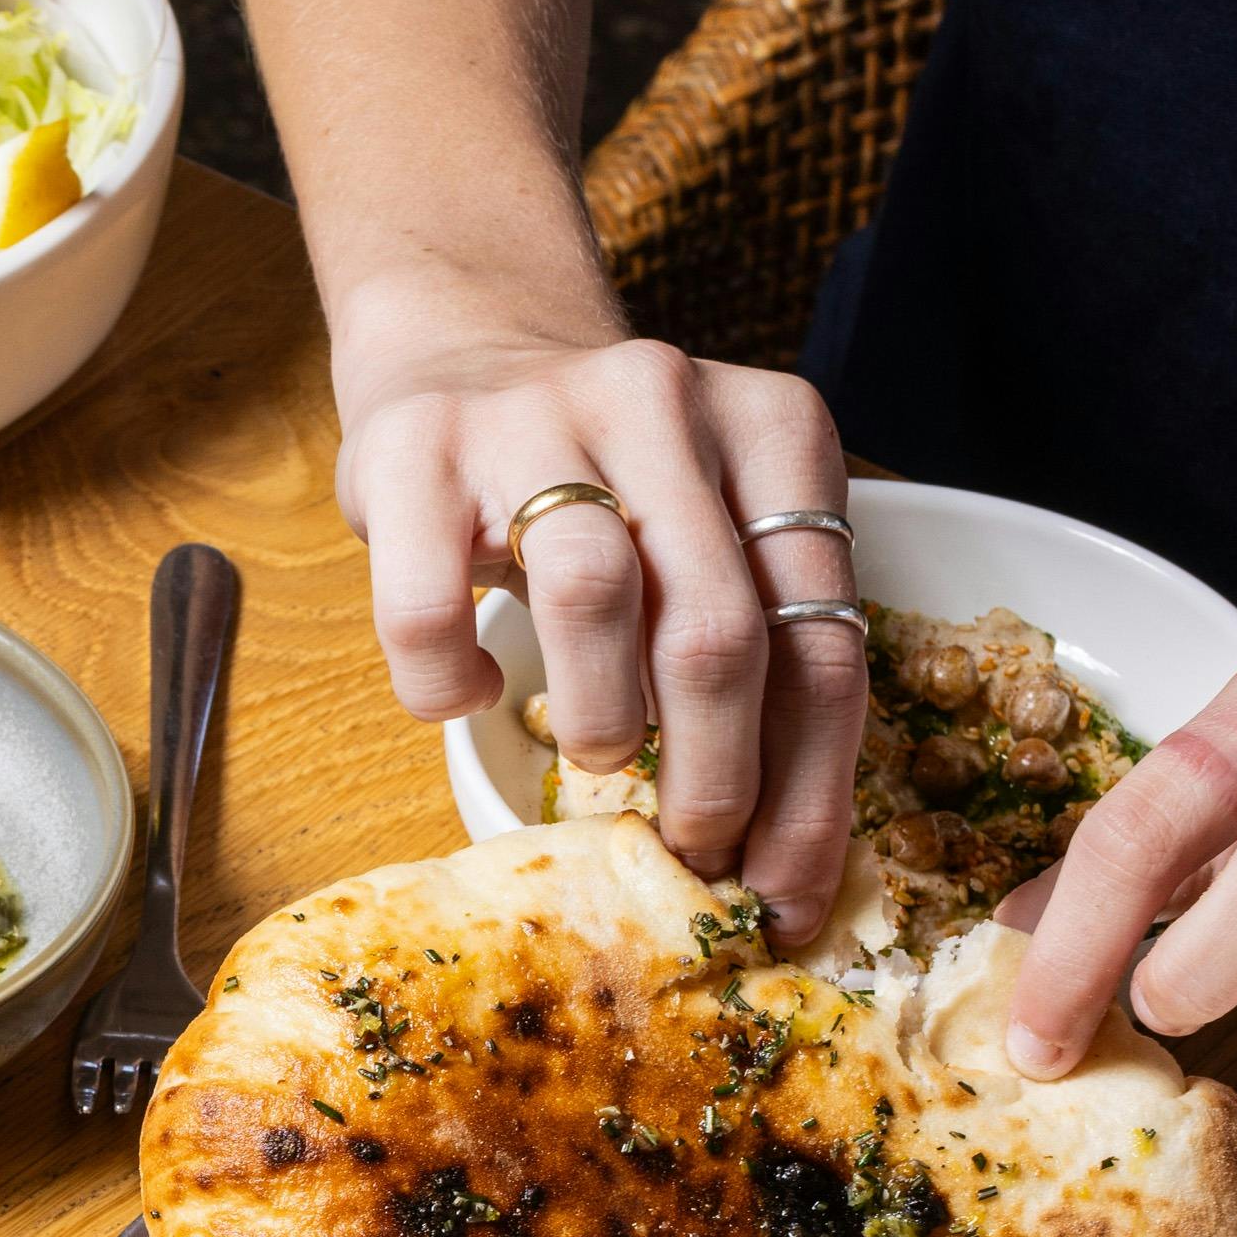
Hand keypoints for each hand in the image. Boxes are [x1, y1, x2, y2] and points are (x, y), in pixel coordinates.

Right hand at [337, 330, 869, 943]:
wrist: (467, 348)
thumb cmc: (605, 480)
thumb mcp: (711, 522)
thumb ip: (755, 631)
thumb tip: (775, 841)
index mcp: (772, 430)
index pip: (821, 636)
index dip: (811, 788)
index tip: (785, 888)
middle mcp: (663, 404)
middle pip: (719, 631)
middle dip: (715, 780)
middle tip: (693, 854)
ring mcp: (534, 419)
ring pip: (592, 598)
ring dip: (603, 722)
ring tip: (599, 760)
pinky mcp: (415, 451)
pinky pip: (429, 605)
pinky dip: (448, 679)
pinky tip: (469, 691)